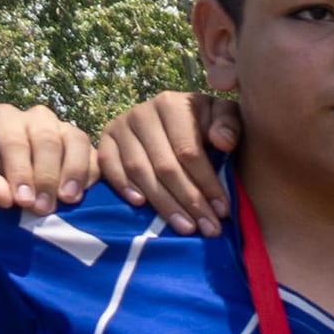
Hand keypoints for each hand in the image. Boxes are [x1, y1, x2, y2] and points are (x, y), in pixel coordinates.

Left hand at [0, 105, 100, 221]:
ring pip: (76, 141)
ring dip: (73, 173)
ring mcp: (65, 129)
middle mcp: (36, 118)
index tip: (23, 201)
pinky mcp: (87, 147)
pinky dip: (90, 178)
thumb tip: (3, 195)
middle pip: (47, 139)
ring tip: (67, 200)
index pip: (13, 140)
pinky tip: (80, 198)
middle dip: (46, 176)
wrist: (19, 195)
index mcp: (3, 120)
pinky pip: (95, 157)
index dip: (20, 171)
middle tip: (42, 208)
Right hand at [96, 92, 232, 231]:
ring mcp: (120, 126)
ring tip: (184, 227)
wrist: (172, 117)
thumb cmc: (204, 122)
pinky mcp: (105, 139)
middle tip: (208, 229)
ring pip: (139, 170)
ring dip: (162, 203)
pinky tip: (140, 205)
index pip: (188, 151)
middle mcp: (142, 113)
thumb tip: (223, 141)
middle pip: (165, 165)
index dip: (207, 184)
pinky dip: (122, 186)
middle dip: (189, 201)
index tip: (223, 211)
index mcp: (172, 104)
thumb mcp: (223, 116)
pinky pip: (108, 165)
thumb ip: (229, 124)